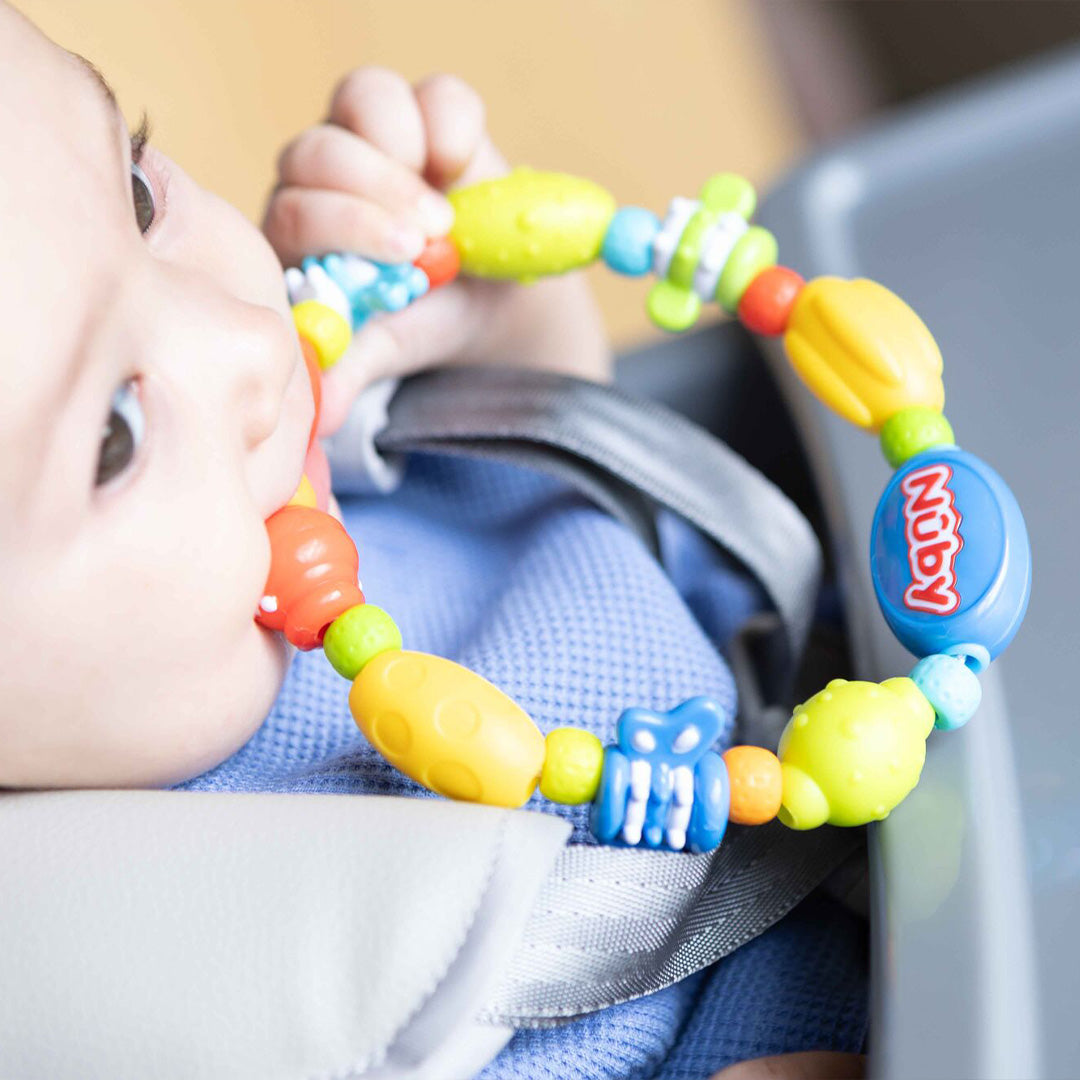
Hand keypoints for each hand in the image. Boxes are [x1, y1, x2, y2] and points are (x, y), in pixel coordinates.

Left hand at [264, 68, 609, 433]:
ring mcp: (375, 135)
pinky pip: (435, 95)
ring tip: (447, 212)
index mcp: (297, 232)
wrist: (488, 303)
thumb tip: (321, 408)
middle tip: (430, 235)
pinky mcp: (431, 113)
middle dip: (376, 192)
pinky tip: (465, 168)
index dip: (343, 225)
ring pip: (364, 98)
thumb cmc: (422, 322)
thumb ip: (352, 363)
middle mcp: (323, 174)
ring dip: (406, 153)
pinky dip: (453, 124)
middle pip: (319, 149)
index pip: (294, 206)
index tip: (403, 257)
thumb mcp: (390, 345)